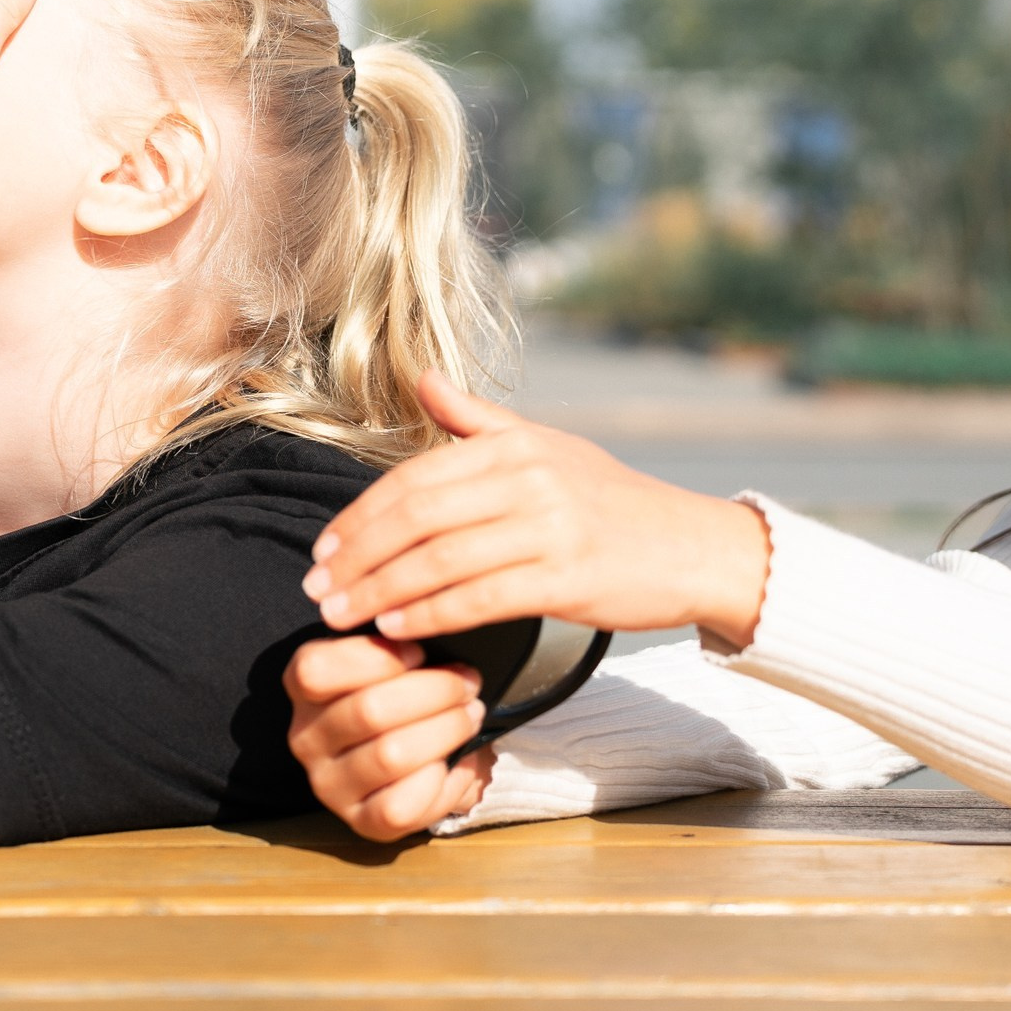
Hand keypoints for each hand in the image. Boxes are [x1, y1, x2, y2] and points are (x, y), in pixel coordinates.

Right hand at [285, 633, 492, 841]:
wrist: (428, 749)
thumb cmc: (408, 691)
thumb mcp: (395, 657)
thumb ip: (396, 636)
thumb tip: (420, 612)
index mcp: (304, 688)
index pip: (315, 670)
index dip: (373, 658)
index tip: (419, 651)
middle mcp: (305, 738)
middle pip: (368, 710)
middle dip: (433, 691)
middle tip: (468, 682)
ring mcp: (330, 785)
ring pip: (390, 755)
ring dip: (445, 730)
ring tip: (470, 714)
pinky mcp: (361, 822)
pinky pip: (400, 804)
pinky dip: (440, 780)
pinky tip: (458, 761)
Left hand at [301, 371, 771, 645]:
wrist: (694, 546)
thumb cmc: (612, 502)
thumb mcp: (548, 447)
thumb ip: (477, 421)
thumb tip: (422, 379)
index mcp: (514, 444)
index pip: (415, 478)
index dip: (360, 517)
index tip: (324, 551)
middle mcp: (527, 477)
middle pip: (416, 517)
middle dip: (358, 557)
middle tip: (317, 590)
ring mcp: (548, 525)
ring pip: (440, 560)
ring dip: (380, 592)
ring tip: (342, 617)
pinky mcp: (565, 575)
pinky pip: (479, 597)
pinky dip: (431, 615)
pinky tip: (397, 631)